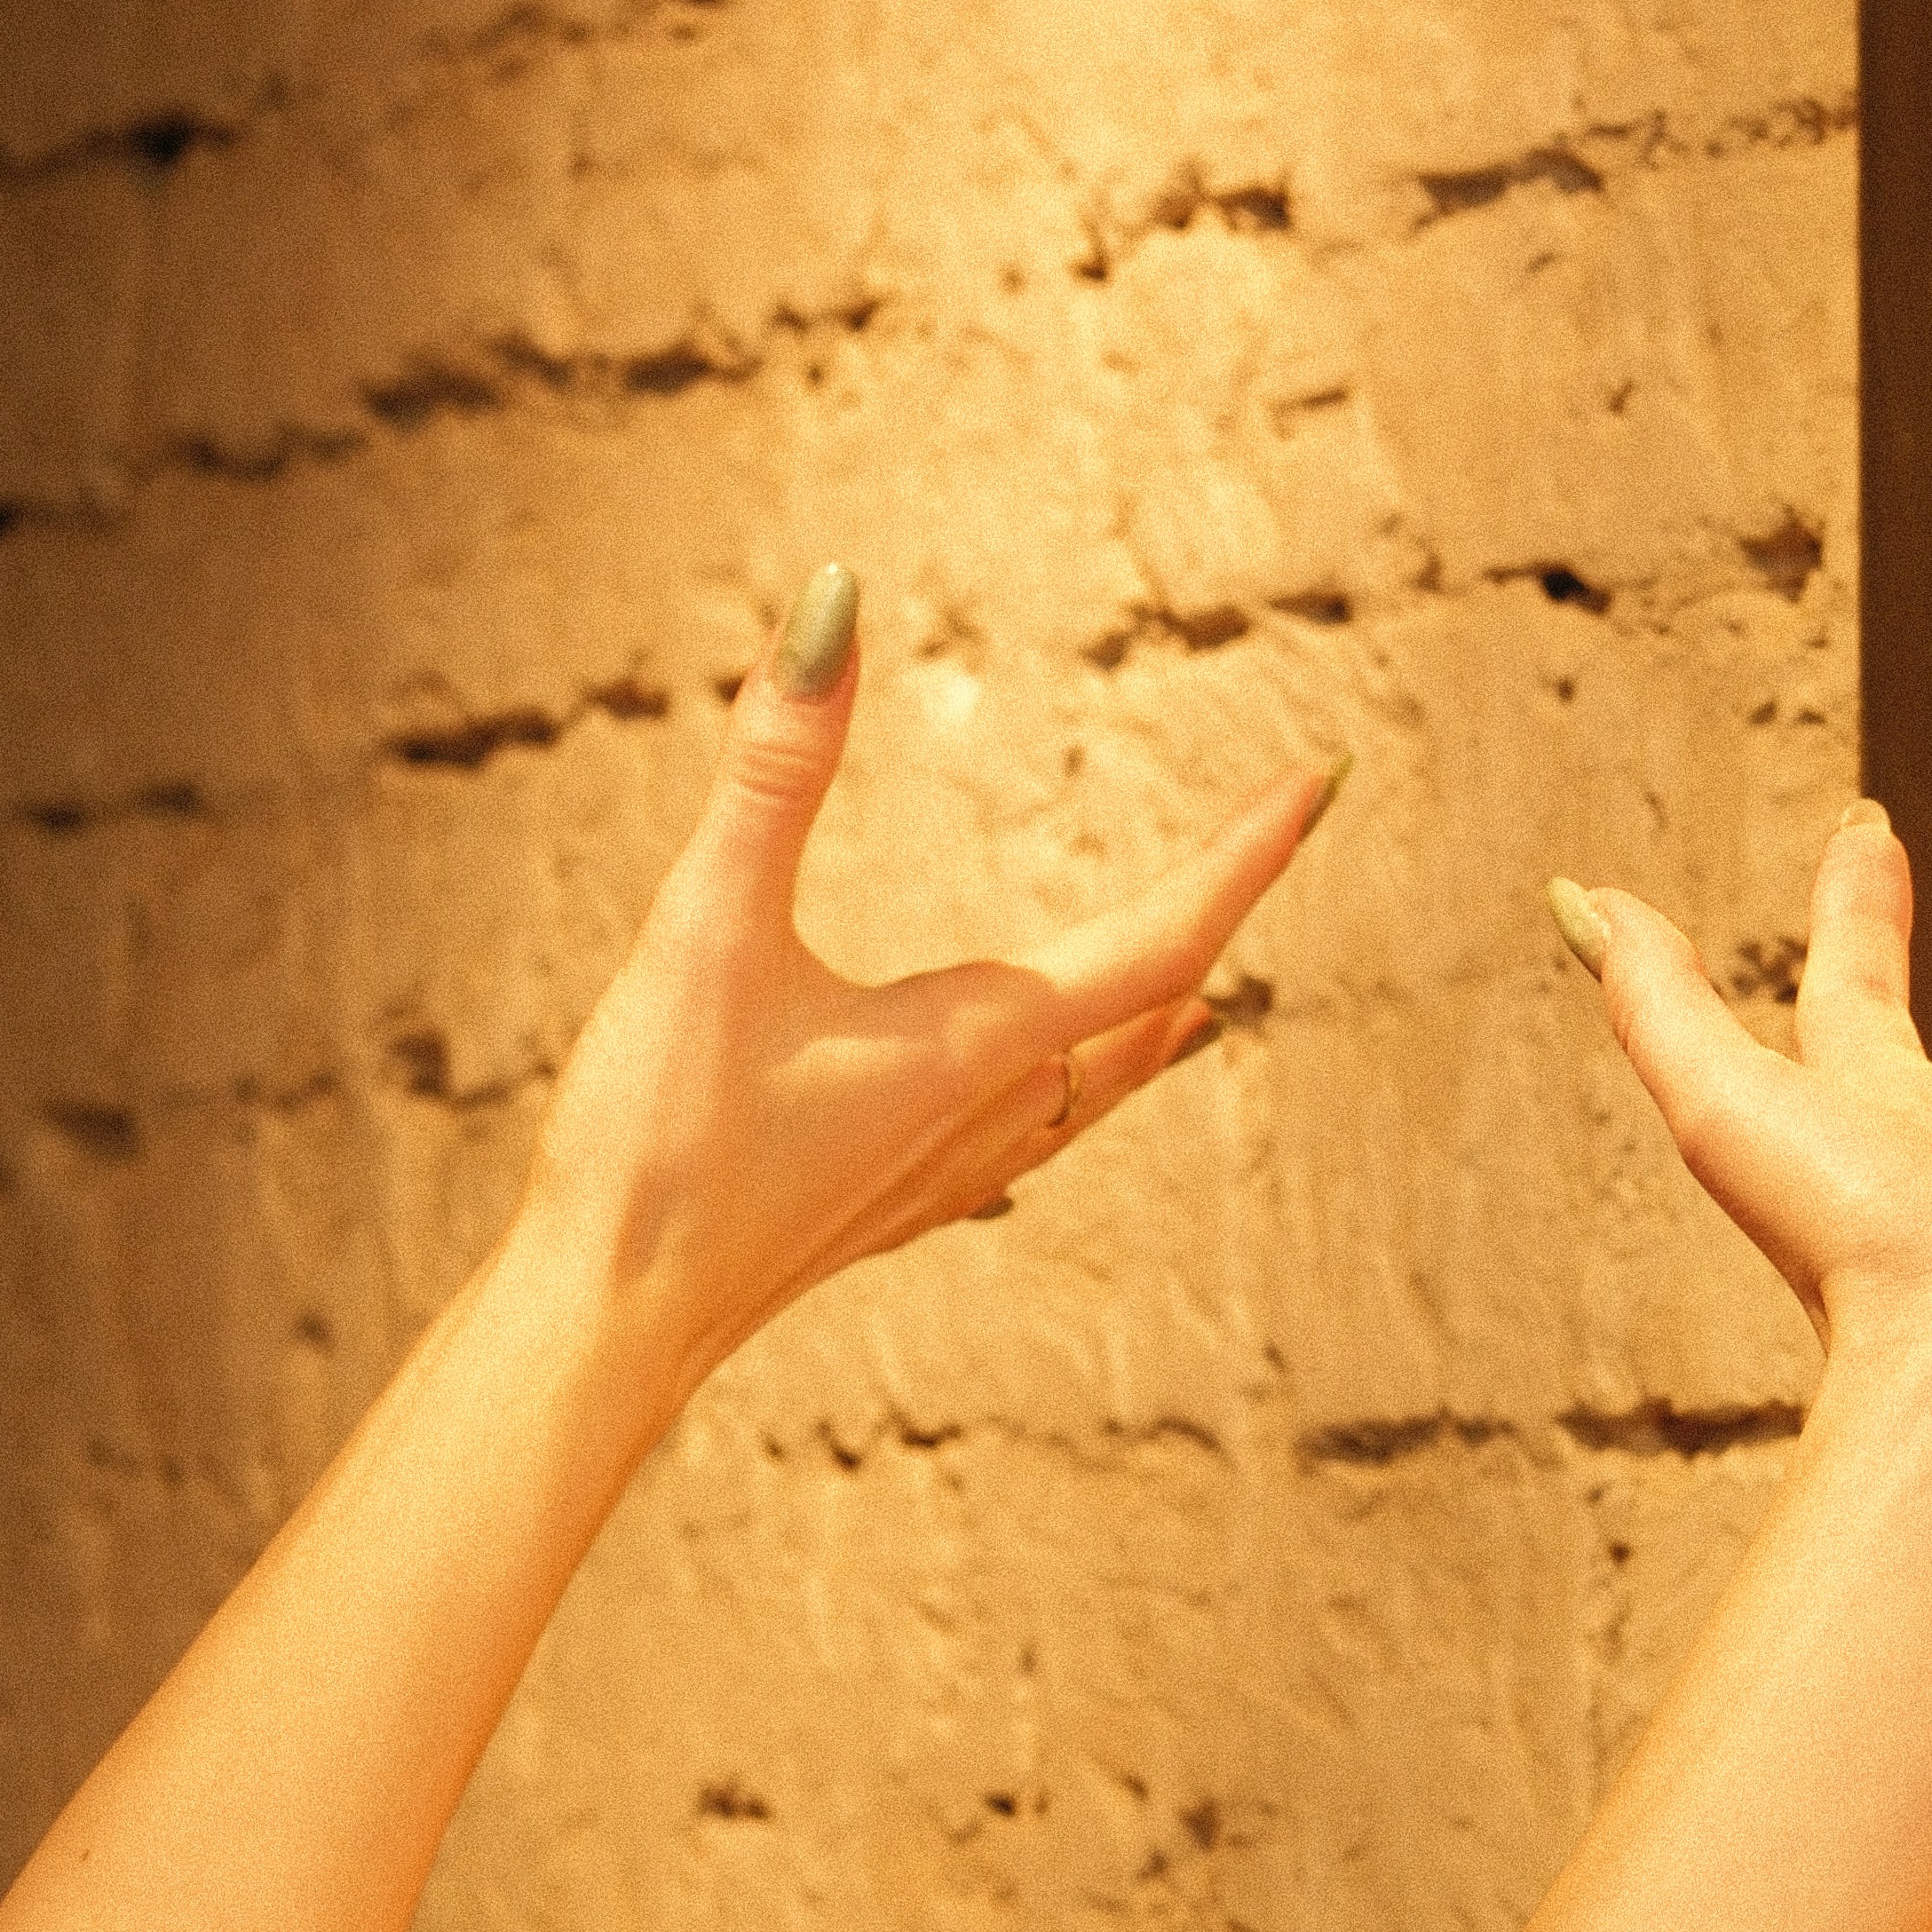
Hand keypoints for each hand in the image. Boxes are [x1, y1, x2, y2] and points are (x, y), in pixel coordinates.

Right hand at [512, 571, 1341, 1407]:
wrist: (609, 1323)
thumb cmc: (654, 1143)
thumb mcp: (705, 928)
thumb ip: (771, 770)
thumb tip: (831, 608)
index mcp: (975, 1041)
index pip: (1163, 935)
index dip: (1250, 852)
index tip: (1322, 779)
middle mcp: (989, 1114)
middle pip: (1152, 1009)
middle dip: (1219, 914)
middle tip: (1276, 837)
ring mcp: (945, 1174)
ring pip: (1098, 1091)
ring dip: (1156, 1026)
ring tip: (1201, 998)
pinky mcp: (890, 1209)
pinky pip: (1031, 1142)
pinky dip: (1077, 1098)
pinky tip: (1045, 1105)